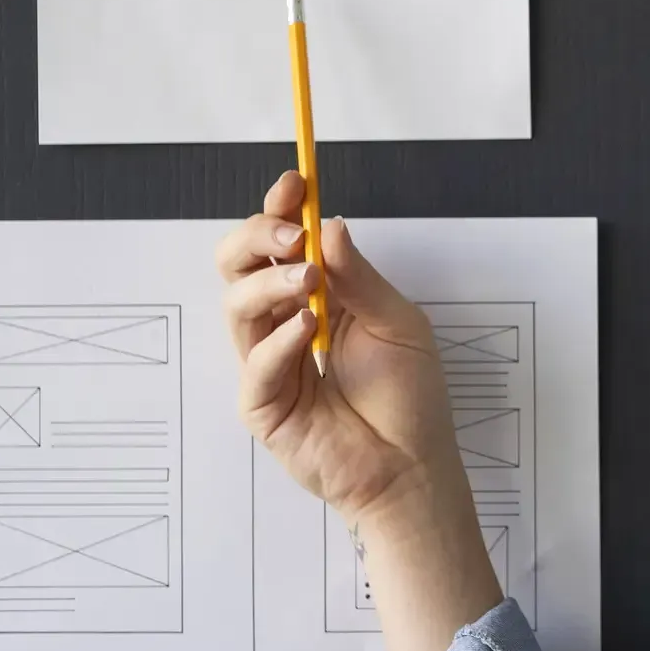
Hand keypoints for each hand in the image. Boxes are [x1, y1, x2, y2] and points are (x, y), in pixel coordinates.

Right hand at [214, 170, 460, 521]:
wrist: (412, 466)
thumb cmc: (410, 397)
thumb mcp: (398, 322)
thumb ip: (359, 277)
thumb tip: (331, 225)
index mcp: (318, 297)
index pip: (281, 246)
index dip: (280, 211)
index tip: (295, 184)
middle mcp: (285, 324)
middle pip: (239, 266)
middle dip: (259, 238)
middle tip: (295, 236)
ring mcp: (269, 363)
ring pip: (237, 305)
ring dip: (272, 283)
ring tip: (310, 282)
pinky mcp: (262, 404)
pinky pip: (254, 364)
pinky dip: (278, 340)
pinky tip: (308, 331)